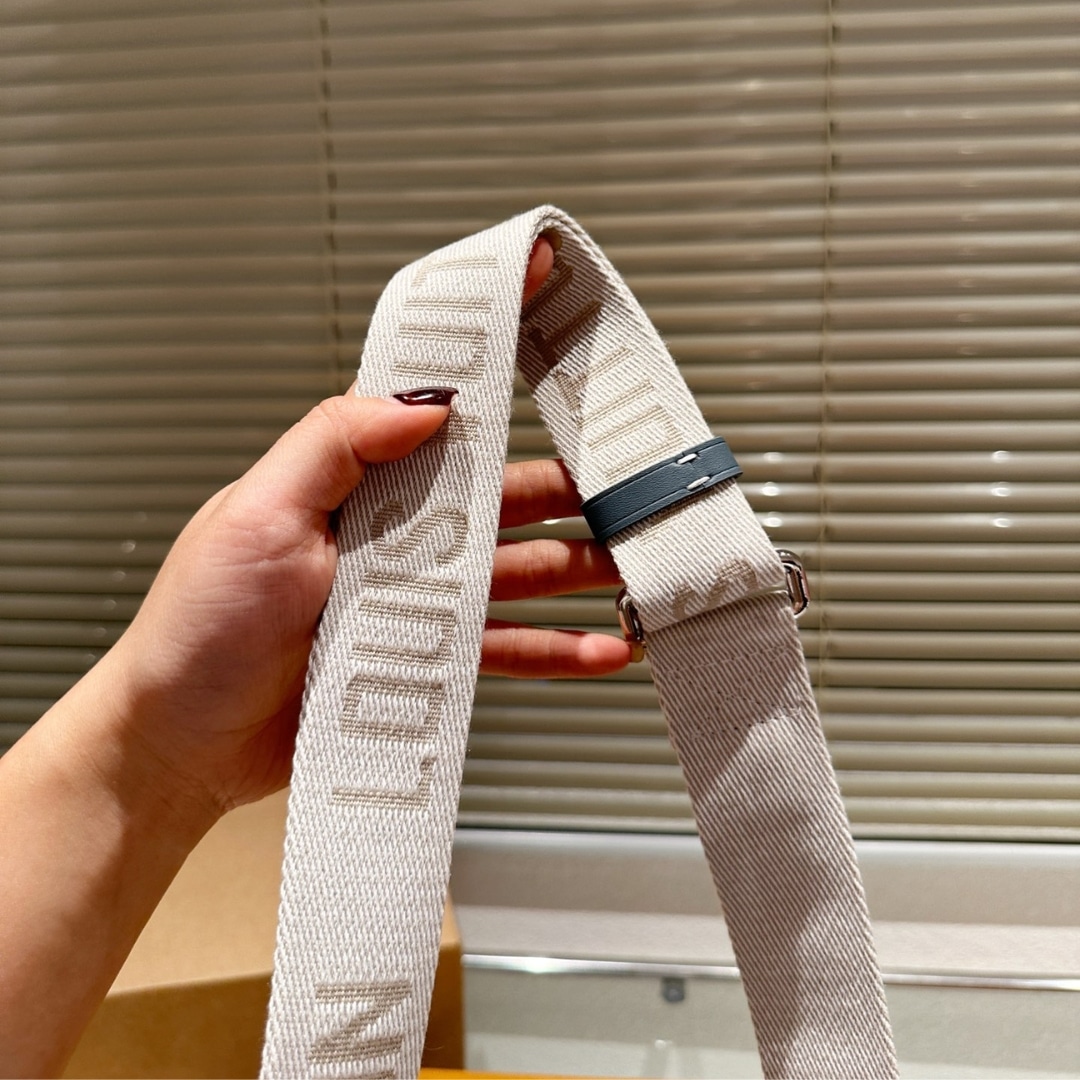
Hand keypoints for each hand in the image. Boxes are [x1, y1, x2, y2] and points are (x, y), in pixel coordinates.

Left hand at [99, 237, 629, 821]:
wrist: (181, 746)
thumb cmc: (199, 630)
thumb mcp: (256, 513)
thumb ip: (337, 443)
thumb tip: (424, 399)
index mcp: (354, 487)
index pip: (437, 419)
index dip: (494, 379)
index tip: (551, 334)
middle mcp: (390, 536)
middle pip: (499, 501)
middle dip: (570, 493)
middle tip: (629, 492)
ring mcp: (410, 600)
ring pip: (515, 573)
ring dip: (579, 572)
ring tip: (635, 574)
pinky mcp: (422, 661)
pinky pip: (502, 649)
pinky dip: (554, 648)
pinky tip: (598, 649)